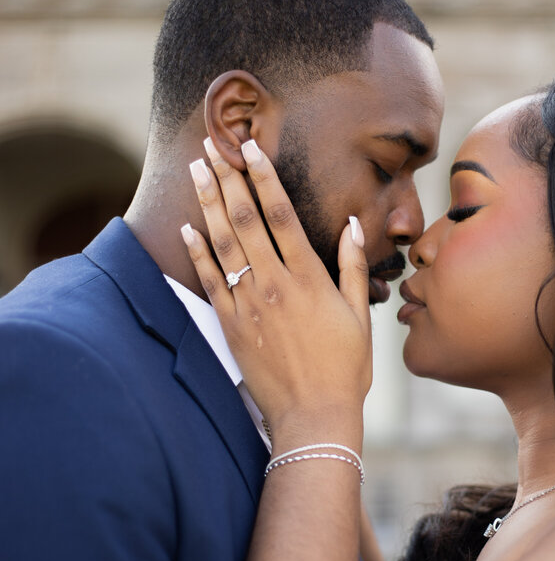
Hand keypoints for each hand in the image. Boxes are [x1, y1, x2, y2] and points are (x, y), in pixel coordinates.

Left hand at [181, 138, 371, 445]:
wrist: (313, 415)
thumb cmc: (345, 368)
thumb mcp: (360, 316)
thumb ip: (354, 268)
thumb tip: (351, 224)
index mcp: (309, 277)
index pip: (281, 214)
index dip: (264, 177)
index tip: (251, 148)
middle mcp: (275, 284)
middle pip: (245, 219)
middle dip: (228, 177)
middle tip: (213, 144)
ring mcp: (249, 304)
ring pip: (222, 243)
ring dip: (207, 203)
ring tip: (196, 170)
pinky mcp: (232, 325)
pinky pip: (210, 281)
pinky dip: (197, 252)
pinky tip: (188, 227)